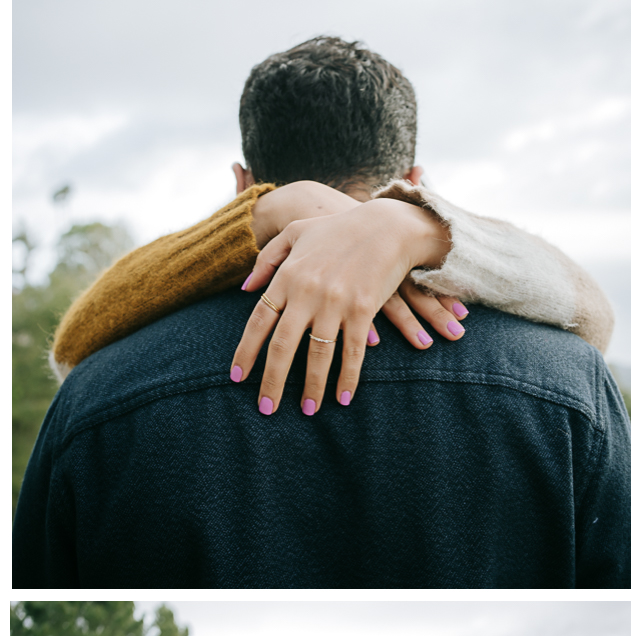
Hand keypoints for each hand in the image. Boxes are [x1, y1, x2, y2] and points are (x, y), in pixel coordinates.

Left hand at [232, 197, 465, 414]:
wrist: (387, 224)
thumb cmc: (338, 228)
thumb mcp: (296, 231)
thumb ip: (267, 258)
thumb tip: (245, 288)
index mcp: (287, 276)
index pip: (258, 321)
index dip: (246, 352)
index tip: (237, 378)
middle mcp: (307, 292)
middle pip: (283, 346)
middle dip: (273, 382)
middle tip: (266, 409)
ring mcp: (335, 302)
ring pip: (318, 355)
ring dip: (312, 387)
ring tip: (308, 411)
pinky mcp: (362, 310)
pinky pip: (352, 353)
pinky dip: (347, 378)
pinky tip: (342, 398)